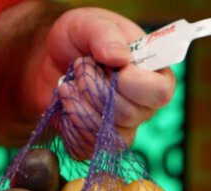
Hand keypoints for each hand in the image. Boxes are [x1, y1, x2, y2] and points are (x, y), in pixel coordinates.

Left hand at [34, 7, 175, 152]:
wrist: (51, 61)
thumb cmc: (78, 39)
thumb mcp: (89, 24)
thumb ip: (104, 34)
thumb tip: (119, 58)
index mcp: (153, 74)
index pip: (160, 92)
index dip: (133, 83)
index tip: (112, 67)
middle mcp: (143, 105)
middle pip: (130, 115)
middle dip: (96, 91)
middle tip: (80, 67)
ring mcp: (121, 127)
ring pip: (108, 134)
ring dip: (80, 107)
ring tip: (68, 84)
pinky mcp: (97, 141)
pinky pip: (87, 147)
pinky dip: (70, 124)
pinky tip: (65, 104)